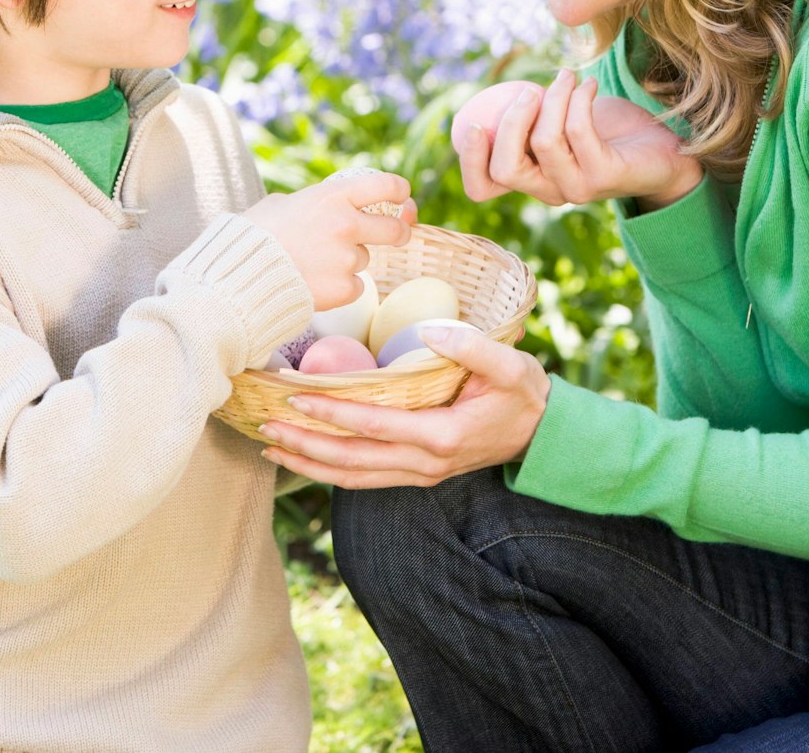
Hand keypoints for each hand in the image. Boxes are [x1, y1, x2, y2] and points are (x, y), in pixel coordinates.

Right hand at [244, 171, 417, 309]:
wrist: (240, 278)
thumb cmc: (253, 237)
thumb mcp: (281, 204)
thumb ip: (311, 203)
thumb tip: (322, 208)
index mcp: (332, 197)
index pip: (384, 186)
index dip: (398, 191)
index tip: (402, 195)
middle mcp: (347, 225)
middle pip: (394, 230)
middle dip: (400, 232)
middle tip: (398, 234)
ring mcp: (347, 259)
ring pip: (363, 260)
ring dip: (348, 262)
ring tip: (312, 264)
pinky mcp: (344, 289)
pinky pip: (354, 286)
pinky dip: (340, 286)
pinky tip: (314, 282)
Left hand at [256, 325, 550, 487]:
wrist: (543, 434)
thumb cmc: (525, 394)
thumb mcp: (512, 366)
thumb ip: (474, 348)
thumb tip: (432, 329)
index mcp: (443, 436)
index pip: (375, 426)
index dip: (334, 415)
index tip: (298, 399)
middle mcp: (426, 464)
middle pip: (352, 462)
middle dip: (306, 446)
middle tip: (265, 428)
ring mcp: (420, 475)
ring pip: (353, 478)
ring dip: (310, 465)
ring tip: (270, 449)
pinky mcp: (416, 474)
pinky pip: (365, 479)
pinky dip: (330, 471)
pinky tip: (305, 458)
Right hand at [457, 69, 702, 209]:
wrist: (663, 150)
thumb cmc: (607, 130)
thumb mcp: (560, 122)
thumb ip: (531, 118)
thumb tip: (497, 95)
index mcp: (531, 179)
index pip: (482, 188)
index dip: (469, 160)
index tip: (472, 123)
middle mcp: (549, 191)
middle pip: (507, 168)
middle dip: (510, 121)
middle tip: (530, 91)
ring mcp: (578, 188)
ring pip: (544, 142)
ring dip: (553, 98)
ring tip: (568, 77)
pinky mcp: (605, 176)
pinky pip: (578, 130)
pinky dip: (578, 98)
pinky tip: (589, 85)